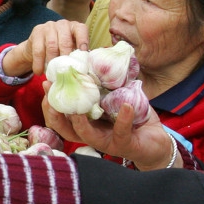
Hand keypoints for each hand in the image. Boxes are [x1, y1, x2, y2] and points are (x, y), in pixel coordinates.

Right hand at [5, 21, 90, 78]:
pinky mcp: (37, 31)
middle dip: (65, 56)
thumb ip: (77, 56)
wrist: (40, 46)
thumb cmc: (61, 50)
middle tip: (65, 70)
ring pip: (51, 45)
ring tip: (51, 73)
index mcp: (75, 27)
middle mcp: (63, 24)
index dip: (83, 40)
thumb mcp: (71, 50)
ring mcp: (49, 26)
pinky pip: (38, 49)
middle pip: (65, 40)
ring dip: (51, 61)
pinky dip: (39, 63)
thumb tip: (83, 69)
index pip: (81, 30)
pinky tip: (39, 72)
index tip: (83, 52)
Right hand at [42, 89, 176, 168]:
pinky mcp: (124, 146)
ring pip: (85, 135)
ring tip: (76, 106)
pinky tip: (126, 106)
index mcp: (87, 123)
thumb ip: (106, 84)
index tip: (47, 82)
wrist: (157, 141)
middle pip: (65, 128)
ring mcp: (106, 142)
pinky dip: (123, 119)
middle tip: (50, 93)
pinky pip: (121, 133)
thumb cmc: (135, 118)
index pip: (62, 116)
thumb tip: (97, 57)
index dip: (50, 102)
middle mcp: (92, 135)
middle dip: (54, 112)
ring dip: (79, 120)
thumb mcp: (118, 97)